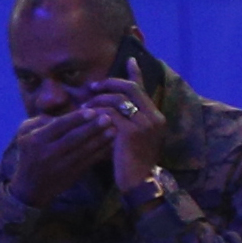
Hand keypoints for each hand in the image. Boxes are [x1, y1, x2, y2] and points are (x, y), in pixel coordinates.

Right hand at [10, 112, 105, 204]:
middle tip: (108, 117)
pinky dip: (101, 153)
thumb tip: (63, 114)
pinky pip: (89, 162)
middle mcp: (48, 153)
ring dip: (100, 140)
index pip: (59, 126)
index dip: (76, 118)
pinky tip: (111, 145)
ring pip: (84, 151)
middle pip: (74, 138)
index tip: (91, 111)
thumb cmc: (29, 154)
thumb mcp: (24, 134)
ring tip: (114, 130)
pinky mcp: (72, 175)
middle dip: (92, 128)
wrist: (30, 187)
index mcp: (36, 140)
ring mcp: (61, 166)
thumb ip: (41, 121)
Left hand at [79, 76, 169, 192]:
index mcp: (156, 116)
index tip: (130, 60)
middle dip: (108, 84)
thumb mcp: (134, 137)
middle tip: (92, 87)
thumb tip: (111, 102)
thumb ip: (128, 119)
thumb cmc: (132, 162)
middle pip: (129, 88)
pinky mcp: (131, 132)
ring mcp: (144, 124)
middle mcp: (154, 117)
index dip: (135, 73)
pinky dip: (96, 112)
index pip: (144, 88)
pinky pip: (109, 113)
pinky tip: (86, 116)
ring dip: (98, 100)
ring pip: (117, 99)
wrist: (138, 182)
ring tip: (85, 106)